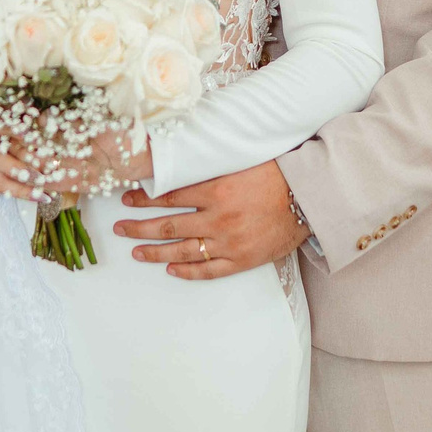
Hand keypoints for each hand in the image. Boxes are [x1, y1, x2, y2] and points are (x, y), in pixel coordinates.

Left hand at [113, 161, 307, 280]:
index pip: (169, 196)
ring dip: (155, 252)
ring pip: (183, 251)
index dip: (145, 199)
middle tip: (121, 228)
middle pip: (169, 226)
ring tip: (136, 252)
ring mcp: (230, 242)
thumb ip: (211, 165)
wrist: (311, 197)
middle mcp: (219, 218)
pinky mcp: (243, 260)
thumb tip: (180, 159)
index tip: (128, 199)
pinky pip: (209, 271)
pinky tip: (170, 269)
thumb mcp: (241, 160)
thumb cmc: (279, 173)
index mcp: (217, 189)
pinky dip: (187, 272)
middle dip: (140, 227)